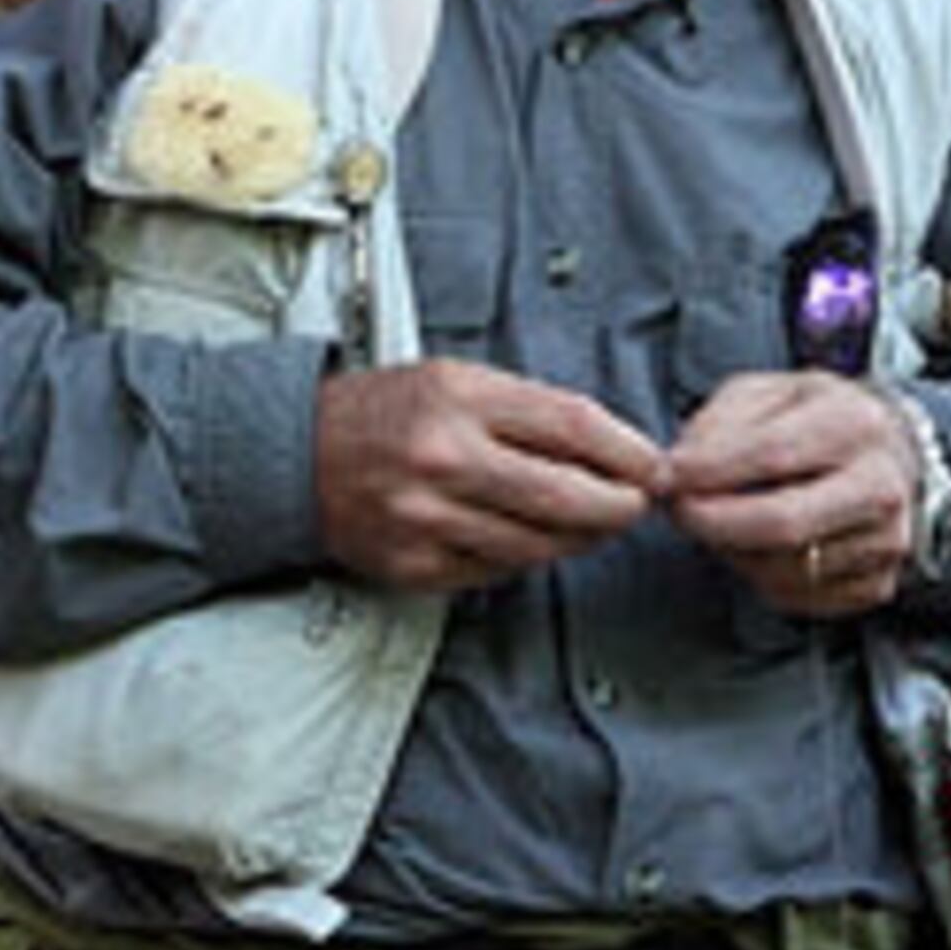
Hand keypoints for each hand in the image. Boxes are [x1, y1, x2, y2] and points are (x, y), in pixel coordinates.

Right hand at [315, 358, 667, 591]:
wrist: (297, 455)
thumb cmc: (386, 412)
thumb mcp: (455, 379)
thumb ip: (530, 409)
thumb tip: (614, 450)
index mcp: (459, 398)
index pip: (574, 426)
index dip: (630, 452)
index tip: (654, 466)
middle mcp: (443, 459)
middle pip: (569, 498)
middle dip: (620, 506)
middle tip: (636, 504)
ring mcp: (428, 519)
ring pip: (542, 545)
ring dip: (580, 538)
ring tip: (588, 521)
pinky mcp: (416, 565)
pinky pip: (500, 570)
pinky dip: (526, 556)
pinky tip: (525, 535)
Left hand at [665, 370, 922, 617]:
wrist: (891, 454)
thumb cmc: (817, 419)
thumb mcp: (768, 392)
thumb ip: (720, 422)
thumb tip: (678, 468)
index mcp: (855, 424)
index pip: (773, 455)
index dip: (710, 470)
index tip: (667, 476)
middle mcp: (881, 486)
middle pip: (783, 524)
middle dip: (713, 522)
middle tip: (677, 510)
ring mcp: (885, 541)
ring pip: (783, 567)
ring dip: (732, 549)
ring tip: (717, 520)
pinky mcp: (877, 584)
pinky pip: (797, 596)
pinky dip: (758, 576)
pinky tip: (751, 546)